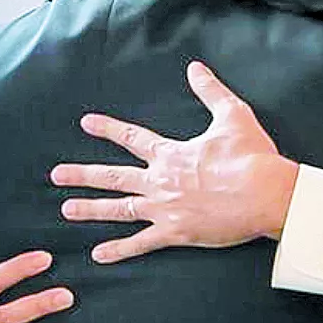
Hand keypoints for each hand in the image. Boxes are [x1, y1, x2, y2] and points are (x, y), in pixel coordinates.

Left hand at [51, 62, 300, 263]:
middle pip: (114, 176)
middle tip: (57, 175)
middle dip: (83, 175)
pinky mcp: (177, 232)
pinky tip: (99, 255)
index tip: (86, 123)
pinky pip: (142, 243)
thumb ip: (210, 91)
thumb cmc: (252, 156)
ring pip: (120, 209)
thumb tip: (195, 68)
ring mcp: (165, 208)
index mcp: (171, 154)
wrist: (265, 194)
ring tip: (66, 210)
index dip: (107, 129)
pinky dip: (120, 250)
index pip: (131, 138)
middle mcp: (161, 181)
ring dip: (91, 209)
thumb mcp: (232, 115)